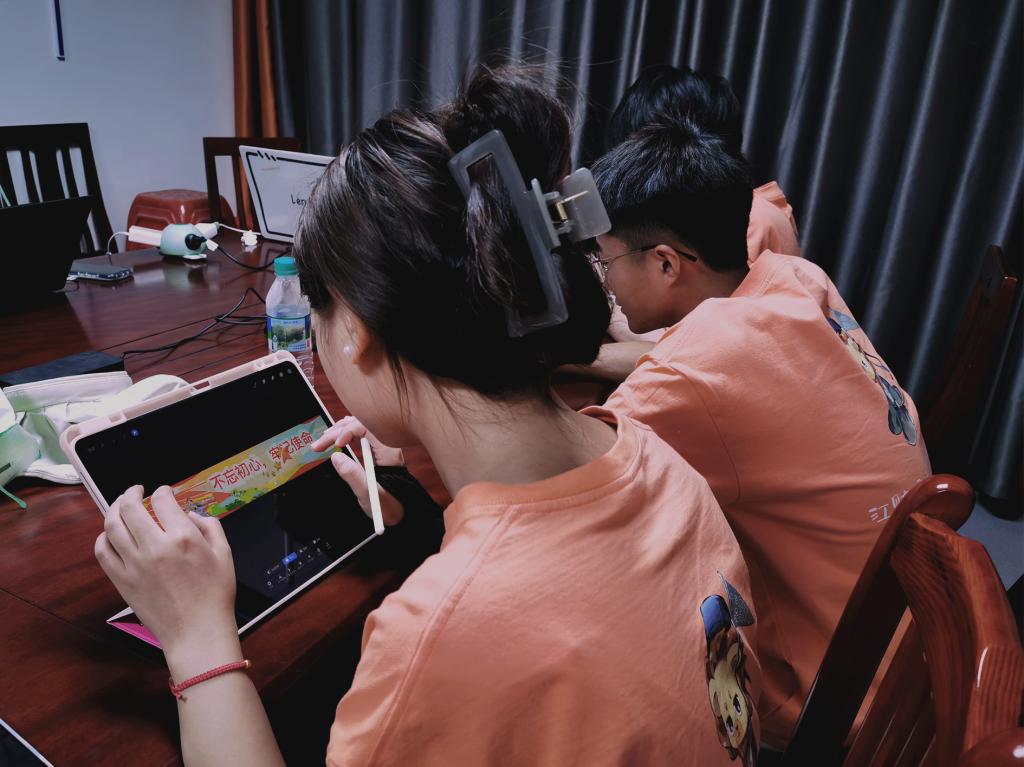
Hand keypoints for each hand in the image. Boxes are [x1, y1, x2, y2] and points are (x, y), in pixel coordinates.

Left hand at [95, 485, 240, 676]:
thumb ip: (210, 527)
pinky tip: (110, 534)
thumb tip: (192, 515)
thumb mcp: (225, 554)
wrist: (197, 632)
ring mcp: (134, 564)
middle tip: (135, 490)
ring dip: (113, 510)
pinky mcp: (122, 580)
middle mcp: (155, 547)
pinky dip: (103, 537)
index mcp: (183, 538)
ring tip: (119, 506)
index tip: (164, 492)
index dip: (162, 491)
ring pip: (111, 525)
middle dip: (130, 492)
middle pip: (129, 507)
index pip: (162, 500)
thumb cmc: (214, 595)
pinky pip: (102, 551)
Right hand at [312, 416, 405, 525]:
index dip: (346, 432)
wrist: (400, 514)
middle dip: (338, 431)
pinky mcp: (377, 454)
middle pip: (360, 425)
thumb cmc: (387, 506)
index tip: (334, 445)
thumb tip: (335, 456)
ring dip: (341, 431)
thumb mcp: (368, 493)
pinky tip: (339, 436)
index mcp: (387, 451)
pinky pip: (362, 436)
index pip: (364, 428)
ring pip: (360, 428)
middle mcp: (385, 445)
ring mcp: (381, 448)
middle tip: (319, 444)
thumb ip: (353, 474)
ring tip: (325, 437)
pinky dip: (348, 434)